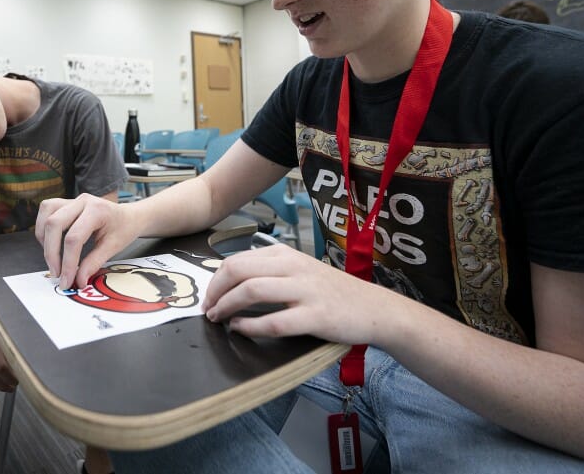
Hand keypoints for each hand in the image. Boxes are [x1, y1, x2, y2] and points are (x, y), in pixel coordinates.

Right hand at [35, 193, 137, 288]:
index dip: (67, 262)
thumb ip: (94, 263)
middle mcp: (83, 202)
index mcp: (97, 211)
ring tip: (52, 258)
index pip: (74, 238)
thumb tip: (78, 280)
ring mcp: (73, 200)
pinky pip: (47, 210)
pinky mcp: (66, 203)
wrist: (128, 216)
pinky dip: (43, 227)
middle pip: (54, 224)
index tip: (67, 280)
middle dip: (51, 253)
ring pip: (47, 214)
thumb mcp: (113, 247)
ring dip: (44, 238)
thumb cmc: (123, 229)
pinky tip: (50, 243)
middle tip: (57, 274)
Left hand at [204, 244, 397, 346]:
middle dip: (215, 291)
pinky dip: (249, 326)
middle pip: (238, 270)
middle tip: (207, 309)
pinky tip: (239, 329)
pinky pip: (274, 321)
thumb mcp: (301, 270)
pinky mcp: (316, 316)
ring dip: (226, 306)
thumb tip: (231, 282)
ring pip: (252, 290)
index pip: (237, 260)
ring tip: (218, 318)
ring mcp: (305, 291)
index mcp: (286, 254)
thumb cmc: (334, 292)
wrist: (376, 309)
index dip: (215, 279)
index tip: (209, 296)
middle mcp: (293, 267)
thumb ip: (271, 271)